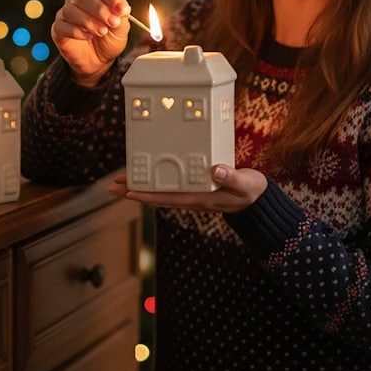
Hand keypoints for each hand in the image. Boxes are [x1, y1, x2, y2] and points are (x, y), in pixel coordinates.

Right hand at [51, 0, 131, 85]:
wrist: (98, 61)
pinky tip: (88, 37)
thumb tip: (122, 8)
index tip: (122, 10)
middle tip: (112, 23)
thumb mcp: (121, 29)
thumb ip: (122, 17)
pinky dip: (76, 31)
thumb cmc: (109, 39)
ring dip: (88, 21)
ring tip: (102, 32)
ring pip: (71, 10)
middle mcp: (77, 0)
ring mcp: (65, 13)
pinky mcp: (58, 29)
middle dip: (100, 10)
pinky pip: (62, 25)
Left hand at [107, 164, 267, 213]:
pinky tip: (148, 176)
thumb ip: (231, 177)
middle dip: (133, 191)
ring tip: (121, 181)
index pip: (167, 197)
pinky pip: (170, 187)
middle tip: (112, 186)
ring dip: (140, 187)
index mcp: (199, 198)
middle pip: (156, 196)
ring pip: (160, 192)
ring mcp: (192, 195)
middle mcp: (191, 198)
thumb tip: (214, 170)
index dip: (146, 194)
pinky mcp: (195, 189)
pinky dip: (155, 183)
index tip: (127, 190)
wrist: (259, 200)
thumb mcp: (245, 183)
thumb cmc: (251, 192)